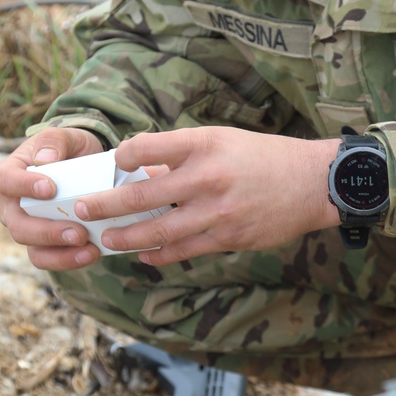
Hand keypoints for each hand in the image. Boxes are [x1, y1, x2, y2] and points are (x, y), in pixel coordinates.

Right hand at [0, 127, 107, 270]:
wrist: (83, 165)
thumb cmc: (67, 149)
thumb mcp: (65, 136)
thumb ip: (54, 141)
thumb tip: (45, 159)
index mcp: (9, 174)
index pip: (5, 180)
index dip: (23, 187)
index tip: (50, 189)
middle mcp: (12, 205)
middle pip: (18, 225)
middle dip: (48, 232)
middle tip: (78, 232)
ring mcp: (26, 227)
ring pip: (32, 248)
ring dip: (60, 253)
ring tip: (89, 250)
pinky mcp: (44, 243)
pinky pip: (49, 259)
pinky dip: (68, 260)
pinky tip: (92, 254)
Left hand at [71, 127, 340, 265]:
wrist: (312, 183)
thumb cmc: (264, 157)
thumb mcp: (223, 140)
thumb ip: (184, 155)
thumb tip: (143, 171)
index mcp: (204, 144)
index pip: (146, 148)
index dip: (123, 156)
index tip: (114, 163)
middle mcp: (207, 177)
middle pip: (142, 195)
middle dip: (106, 205)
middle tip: (82, 211)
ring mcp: (217, 212)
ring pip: (159, 231)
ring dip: (127, 238)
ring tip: (107, 241)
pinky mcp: (227, 238)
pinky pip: (184, 250)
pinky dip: (160, 254)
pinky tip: (144, 255)